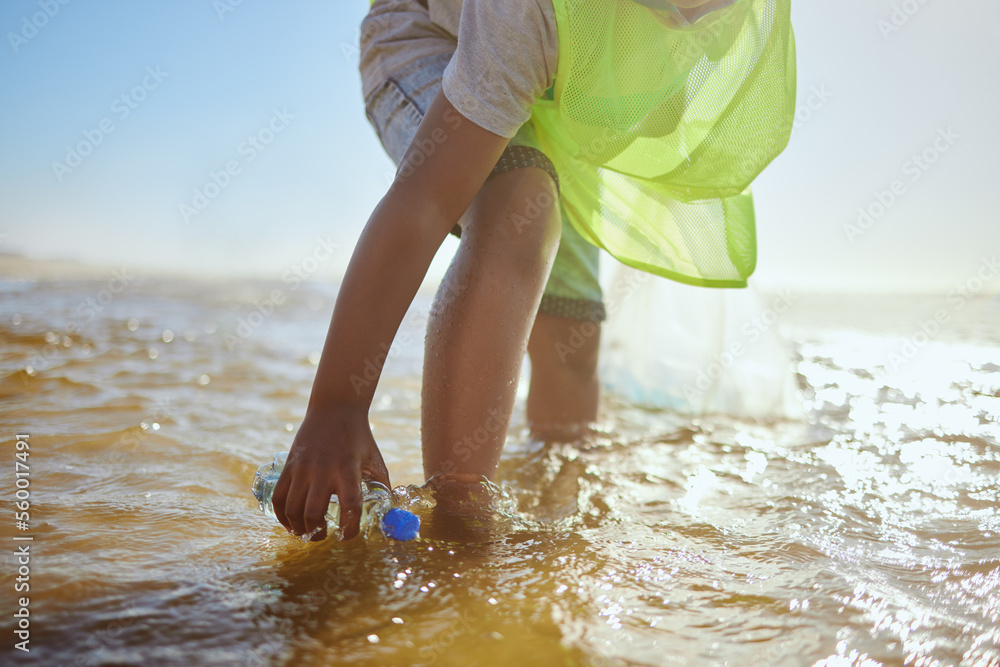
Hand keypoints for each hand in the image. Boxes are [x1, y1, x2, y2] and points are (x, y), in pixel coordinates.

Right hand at [271, 408, 389, 540]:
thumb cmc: (358, 438)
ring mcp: (303, 468)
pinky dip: (281, 516)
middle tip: (322, 536)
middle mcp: (323, 470)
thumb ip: (382, 487)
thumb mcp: (375, 460)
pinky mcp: (289, 466)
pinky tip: (290, 522)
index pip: (350, 505)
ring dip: (298, 528)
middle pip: (313, 513)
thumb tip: (389, 515)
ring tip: (306, 532)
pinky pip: (278, 497)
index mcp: (348, 469)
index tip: (346, 536)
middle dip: (317, 533)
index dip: (349, 528)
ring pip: (293, 509)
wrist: (334, 409)